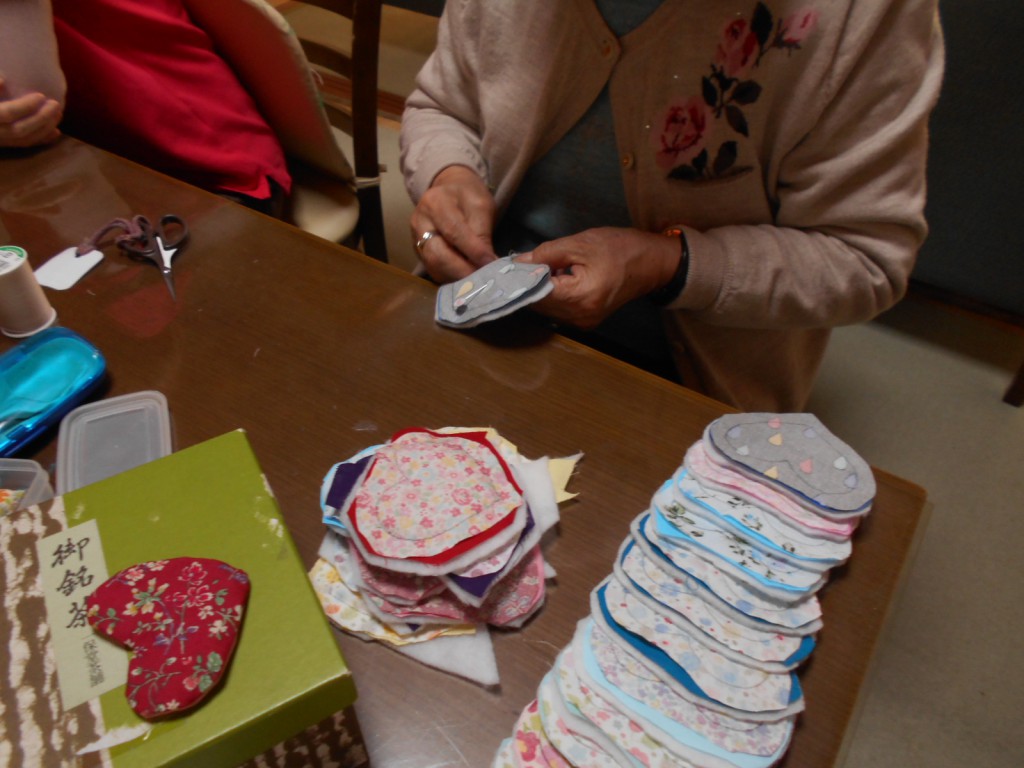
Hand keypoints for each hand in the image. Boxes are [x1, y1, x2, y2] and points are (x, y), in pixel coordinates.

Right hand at [0, 78, 62, 147]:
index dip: (25, 106)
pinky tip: (55, 131)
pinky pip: (23, 146)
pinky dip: (41, 140)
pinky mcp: (2, 145)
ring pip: (23, 140)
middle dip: (41, 119)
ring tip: (58, 114)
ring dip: (45, 129)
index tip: (41, 95)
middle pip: (20, 130)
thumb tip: (3, 81)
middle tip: (56, 105)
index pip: (7, 114)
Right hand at [409, 165, 496, 281]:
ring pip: (434, 266)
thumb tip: (488, 263)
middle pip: (437, 254)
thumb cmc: (467, 196)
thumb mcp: (481, 206)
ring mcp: (415, 239)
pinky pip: (434, 270)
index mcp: (435, 203)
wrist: (449, 190)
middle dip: (462, 270)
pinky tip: (467, 279)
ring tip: (478, 281)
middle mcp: (419, 222)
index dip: (473, 251)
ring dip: (457, 278)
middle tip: (484, 279)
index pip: (454, 232)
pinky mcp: (419, 252)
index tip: (490, 264)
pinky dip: (452, 278)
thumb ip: (482, 232)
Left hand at [519, 227, 681, 328]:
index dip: (520, 280)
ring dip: (537, 290)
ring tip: (532, 270)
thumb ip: (546, 254)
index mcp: (580, 298)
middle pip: (539, 304)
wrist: (653, 263)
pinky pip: (559, 309)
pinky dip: (550, 295)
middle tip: (515, 266)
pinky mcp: (586, 320)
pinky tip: (549, 279)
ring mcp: (583, 322)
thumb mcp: (581, 243)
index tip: (505, 268)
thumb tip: (518, 263)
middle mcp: (580, 317)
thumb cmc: (621, 248)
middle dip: (526, 285)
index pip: (537, 293)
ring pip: (547, 308)